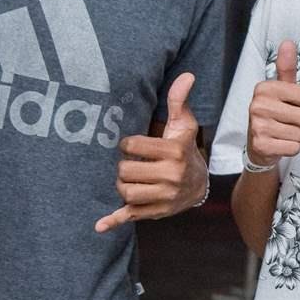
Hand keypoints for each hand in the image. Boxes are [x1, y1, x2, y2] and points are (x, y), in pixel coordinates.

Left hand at [96, 73, 207, 231]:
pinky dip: (114, 221)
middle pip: (125, 171)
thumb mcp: (184, 125)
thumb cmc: (184, 150)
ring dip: (121, 185)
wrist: (200, 184)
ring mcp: (165, 196)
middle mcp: (171, 176)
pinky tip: (99, 224)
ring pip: (125, 191)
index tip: (131, 146)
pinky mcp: (158, 212)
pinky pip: (132, 216)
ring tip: (129, 179)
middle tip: (131, 164)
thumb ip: (179, 101)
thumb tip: (187, 75)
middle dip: (123, 167)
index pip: (132, 146)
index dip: (127, 145)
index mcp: (174, 151)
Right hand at [245, 38, 299, 169]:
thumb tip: (288, 43)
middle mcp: (258, 105)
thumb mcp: (281, 89)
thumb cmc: (274, 113)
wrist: (259, 145)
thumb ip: (286, 68)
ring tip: (282, 132)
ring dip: (296, 135)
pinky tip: (279, 143)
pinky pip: (295, 147)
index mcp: (264, 88)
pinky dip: (291, 148)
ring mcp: (258, 126)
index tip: (289, 104)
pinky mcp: (262, 146)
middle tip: (286, 121)